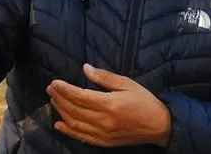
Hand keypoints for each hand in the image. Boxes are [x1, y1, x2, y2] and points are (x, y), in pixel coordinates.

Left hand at [46, 64, 170, 147]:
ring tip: (53, 101)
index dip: (64, 89)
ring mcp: (103, 134)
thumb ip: (104, 77)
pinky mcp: (105, 142)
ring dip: (61, 112)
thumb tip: (85, 68)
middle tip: (50, 89)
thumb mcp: (126, 83)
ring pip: (75, 123)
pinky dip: (68, 131)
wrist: (160, 126)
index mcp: (109, 105)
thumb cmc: (144, 101)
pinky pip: (82, 137)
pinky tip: (59, 124)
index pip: (79, 96)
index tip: (54, 82)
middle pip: (74, 109)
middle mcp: (104, 121)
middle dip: (59, 98)